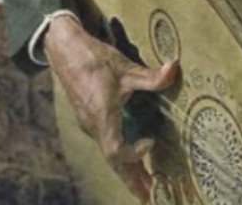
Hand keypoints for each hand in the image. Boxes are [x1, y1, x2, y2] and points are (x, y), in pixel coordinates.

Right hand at [44, 15, 178, 202]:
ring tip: (143, 185)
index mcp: (102, 116)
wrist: (66, 51)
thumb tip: (175, 68)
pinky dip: (120, 156)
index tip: (151, 142)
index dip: (133, 153)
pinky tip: (129, 157)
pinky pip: (106, 144)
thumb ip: (152, 75)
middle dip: (132, 180)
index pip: (115, 150)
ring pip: (109, 154)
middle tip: (149, 197)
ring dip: (127, 170)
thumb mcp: (127, 67)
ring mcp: (90, 124)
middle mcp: (94, 126)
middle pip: (113, 162)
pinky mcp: (90, 118)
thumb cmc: (96, 60)